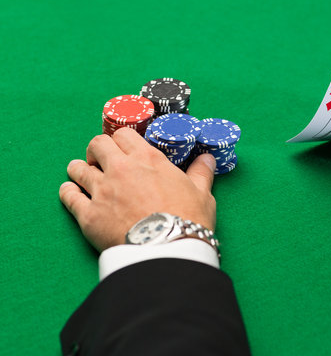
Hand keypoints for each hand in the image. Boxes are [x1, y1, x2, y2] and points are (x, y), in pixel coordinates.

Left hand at [59, 128, 216, 251]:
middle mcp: (121, 169)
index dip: (121, 140)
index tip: (122, 147)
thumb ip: (201, 173)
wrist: (168, 250)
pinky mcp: (88, 215)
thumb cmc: (188, 220)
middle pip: (97, 144)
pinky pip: (69, 196)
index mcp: (147, 159)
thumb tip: (208, 158)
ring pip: (78, 168)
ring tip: (81, 172)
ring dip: (79, 168)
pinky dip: (68, 191)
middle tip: (102, 159)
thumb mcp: (202, 193)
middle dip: (98, 149)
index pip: (124, 134)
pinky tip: (70, 191)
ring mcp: (102, 191)